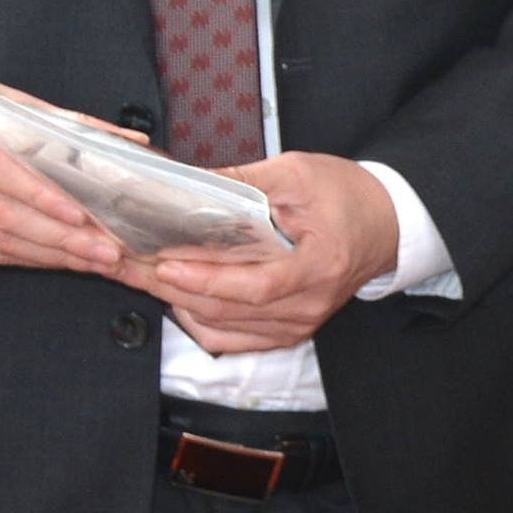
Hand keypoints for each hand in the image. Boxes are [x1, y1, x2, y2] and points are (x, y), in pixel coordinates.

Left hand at [134, 154, 400, 357]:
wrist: (387, 224)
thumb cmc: (348, 196)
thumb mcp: (300, 174)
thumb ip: (245, 183)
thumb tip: (187, 185)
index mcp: (320, 266)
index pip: (256, 286)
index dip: (206, 279)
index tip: (164, 263)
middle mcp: (309, 305)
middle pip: (227, 309)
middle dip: (169, 286)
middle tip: (125, 262)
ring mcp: (299, 323)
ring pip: (221, 326)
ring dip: (175, 302)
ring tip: (138, 275)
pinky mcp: (288, 331)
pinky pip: (230, 338)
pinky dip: (196, 321)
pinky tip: (175, 297)